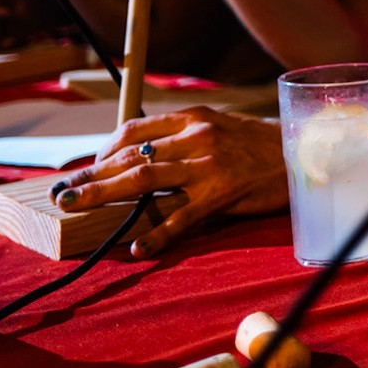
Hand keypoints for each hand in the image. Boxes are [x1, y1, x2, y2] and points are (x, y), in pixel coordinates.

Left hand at [50, 106, 287, 257]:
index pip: (134, 131)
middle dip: (90, 174)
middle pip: (130, 157)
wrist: (304, 153)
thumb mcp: (218, 126)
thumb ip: (182, 136)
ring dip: (103, 195)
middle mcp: (196, 138)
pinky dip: (157, 234)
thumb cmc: (258, 144)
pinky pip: (182, 218)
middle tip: (63, 191)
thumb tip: (140, 153)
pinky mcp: (222, 195)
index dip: (103, 150)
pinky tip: (137, 248)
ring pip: (144, 181)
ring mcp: (209, 167)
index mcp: (193, 119)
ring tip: (74, 206)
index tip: (88, 166)